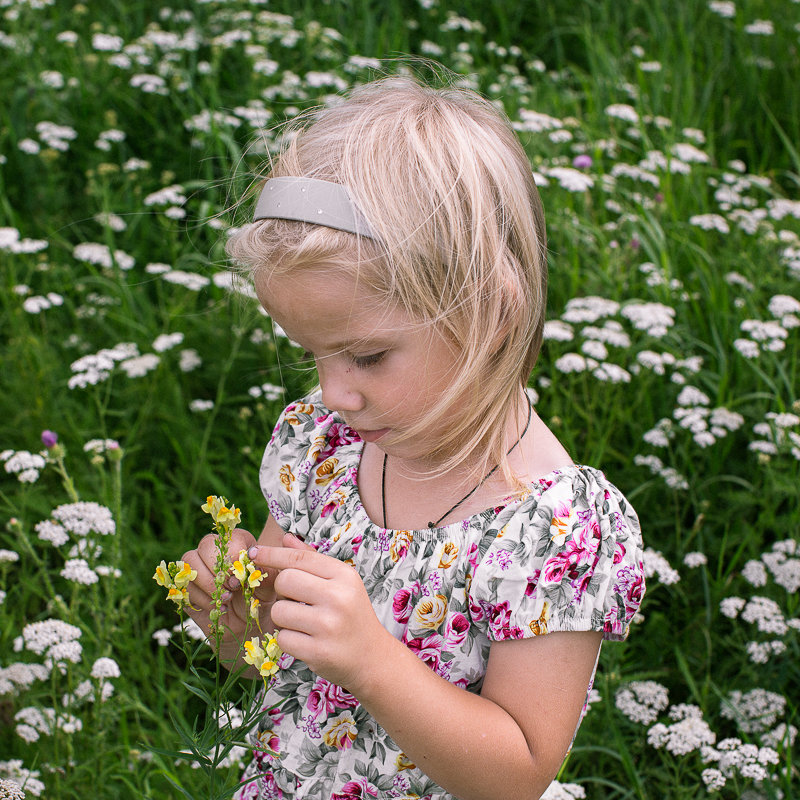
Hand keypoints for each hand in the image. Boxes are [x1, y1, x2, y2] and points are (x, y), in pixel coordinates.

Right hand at [181, 528, 271, 663]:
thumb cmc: (264, 601)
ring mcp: (200, 568)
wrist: (249, 629)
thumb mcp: (273, 586)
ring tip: (226, 600)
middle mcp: (217, 551)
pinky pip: (184, 584)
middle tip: (232, 589)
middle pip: (205, 544)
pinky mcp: (188, 587)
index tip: (242, 578)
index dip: (233, 558)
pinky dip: (200, 598)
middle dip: (218, 568)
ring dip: (208, 583)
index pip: (229, 538)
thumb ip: (269, 569)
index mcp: (240, 542)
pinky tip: (218, 608)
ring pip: (190, 561)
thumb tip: (256, 555)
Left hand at [251, 545, 388, 689]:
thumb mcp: (340, 582)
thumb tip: (286, 538)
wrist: (371, 657)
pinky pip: (282, 638)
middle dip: (281, 590)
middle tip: (295, 600)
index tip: (254, 552)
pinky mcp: (318, 651)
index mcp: (344, 575)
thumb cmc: (351, 614)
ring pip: (279, 611)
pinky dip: (288, 639)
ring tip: (302, 623)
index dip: (272, 554)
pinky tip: (306, 640)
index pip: (300, 558)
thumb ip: (312, 559)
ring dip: (283, 618)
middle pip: (284, 580)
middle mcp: (338, 597)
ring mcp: (328, 626)